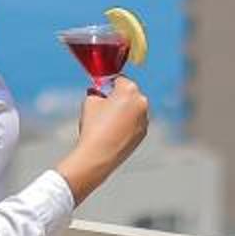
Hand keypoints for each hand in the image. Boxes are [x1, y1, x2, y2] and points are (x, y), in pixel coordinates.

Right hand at [58, 75, 149, 203]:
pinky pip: (135, 122)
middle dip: (118, 97)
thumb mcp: (90, 100)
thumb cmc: (94, 126)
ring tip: (107, 121)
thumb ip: (97, 91)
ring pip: (133, 108)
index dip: (108, 84)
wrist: (98, 155)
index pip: (119, 79)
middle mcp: (141, 102)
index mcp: (130, 90)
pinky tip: (113, 131)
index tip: (101, 90)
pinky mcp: (143, 133)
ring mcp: (145, 119)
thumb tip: (100, 92)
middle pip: (129, 93)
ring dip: (123, 110)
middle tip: (103, 106)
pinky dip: (127, 123)